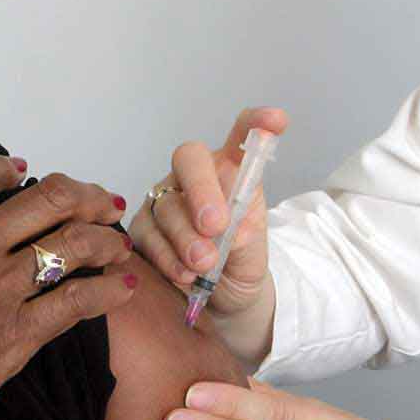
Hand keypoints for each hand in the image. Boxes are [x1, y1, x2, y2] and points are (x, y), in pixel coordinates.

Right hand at [0, 145, 137, 419]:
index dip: (4, 167)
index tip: (20, 171)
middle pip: (42, 201)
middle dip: (78, 194)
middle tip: (97, 200)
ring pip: (67, 246)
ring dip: (101, 237)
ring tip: (118, 240)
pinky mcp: (14, 337)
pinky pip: (75, 302)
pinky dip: (106, 291)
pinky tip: (123, 288)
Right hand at [129, 106, 286, 318]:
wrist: (223, 299)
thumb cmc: (239, 261)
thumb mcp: (253, 251)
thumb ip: (244, 237)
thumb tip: (230, 232)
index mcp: (230, 172)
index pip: (241, 138)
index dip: (255, 124)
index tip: (276, 120)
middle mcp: (195, 177)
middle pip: (189, 159)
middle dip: (201, 190)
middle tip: (215, 225)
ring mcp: (164, 198)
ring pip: (167, 204)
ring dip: (186, 237)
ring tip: (204, 264)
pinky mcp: (143, 227)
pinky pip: (147, 234)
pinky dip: (167, 256)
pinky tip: (184, 274)